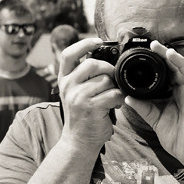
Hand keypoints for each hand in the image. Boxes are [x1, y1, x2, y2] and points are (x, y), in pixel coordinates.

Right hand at [57, 38, 125, 152]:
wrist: (79, 141)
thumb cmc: (83, 115)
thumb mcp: (76, 93)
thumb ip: (83, 77)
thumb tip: (103, 59)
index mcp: (64, 80)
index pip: (69, 54)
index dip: (84, 44)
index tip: (98, 41)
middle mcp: (68, 86)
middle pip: (92, 64)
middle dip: (108, 69)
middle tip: (113, 79)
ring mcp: (78, 97)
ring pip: (105, 80)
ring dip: (115, 88)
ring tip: (113, 97)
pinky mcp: (91, 107)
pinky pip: (113, 94)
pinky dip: (119, 99)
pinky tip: (115, 105)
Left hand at [123, 41, 183, 171]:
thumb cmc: (177, 137)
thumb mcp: (155, 119)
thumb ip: (143, 107)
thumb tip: (126, 98)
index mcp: (176, 92)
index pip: (168, 71)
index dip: (160, 59)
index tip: (148, 49)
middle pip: (179, 68)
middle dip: (168, 55)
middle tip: (154, 45)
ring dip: (182, 62)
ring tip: (170, 53)